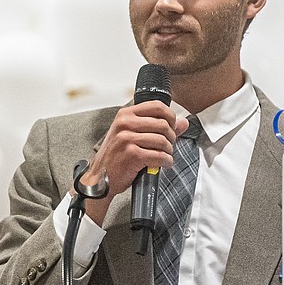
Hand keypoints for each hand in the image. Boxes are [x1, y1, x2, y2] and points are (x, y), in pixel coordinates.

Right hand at [77, 102, 188, 224]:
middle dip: (171, 137)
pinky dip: (165, 161)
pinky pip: (159, 155)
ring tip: (164, 156)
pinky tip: (162, 164)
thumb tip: (183, 123)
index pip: (157, 106)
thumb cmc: (116, 157)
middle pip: (163, 124)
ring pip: (163, 140)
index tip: (172, 127)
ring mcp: (127, 138)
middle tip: (167, 146)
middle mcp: (125, 123)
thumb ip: (158, 127)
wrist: (99, 178)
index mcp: (126, 114)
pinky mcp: (131, 154)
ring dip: (168, 151)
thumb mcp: (132, 136)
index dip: (171, 117)